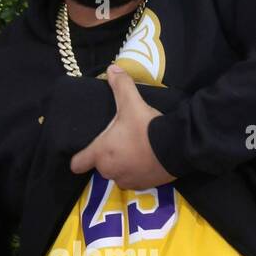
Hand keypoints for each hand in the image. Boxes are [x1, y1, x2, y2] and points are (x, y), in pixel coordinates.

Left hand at [69, 65, 176, 189]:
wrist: (177, 147)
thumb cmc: (146, 127)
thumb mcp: (132, 102)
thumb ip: (120, 85)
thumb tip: (112, 68)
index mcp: (101, 153)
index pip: (77, 163)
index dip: (80, 157)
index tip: (86, 150)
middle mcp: (109, 171)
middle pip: (100, 165)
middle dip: (107, 155)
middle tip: (120, 140)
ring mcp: (127, 181)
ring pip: (117, 173)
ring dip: (122, 165)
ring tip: (135, 150)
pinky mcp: (143, 186)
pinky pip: (133, 179)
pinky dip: (137, 172)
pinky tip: (147, 159)